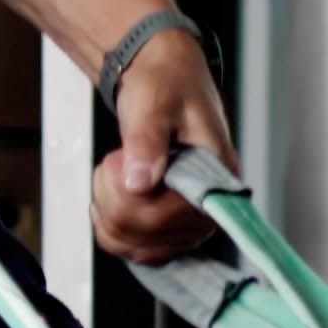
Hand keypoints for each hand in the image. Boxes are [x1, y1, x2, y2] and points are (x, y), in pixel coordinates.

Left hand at [88, 25, 239, 263]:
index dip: (129, 199)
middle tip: (116, 157)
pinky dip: (111, 227)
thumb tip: (140, 182)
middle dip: (112, 196)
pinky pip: (135, 248)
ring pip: (136, 246)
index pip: (169, 217)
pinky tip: (110, 198)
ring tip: (116, 171)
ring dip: (109, 210)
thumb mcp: (155, 103)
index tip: (116, 162)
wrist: (164, 78)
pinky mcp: (171, 226)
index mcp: (218, 177)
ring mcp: (189, 221)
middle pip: (146, 234)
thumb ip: (147, 141)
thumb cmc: (168, 84)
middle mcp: (209, 208)